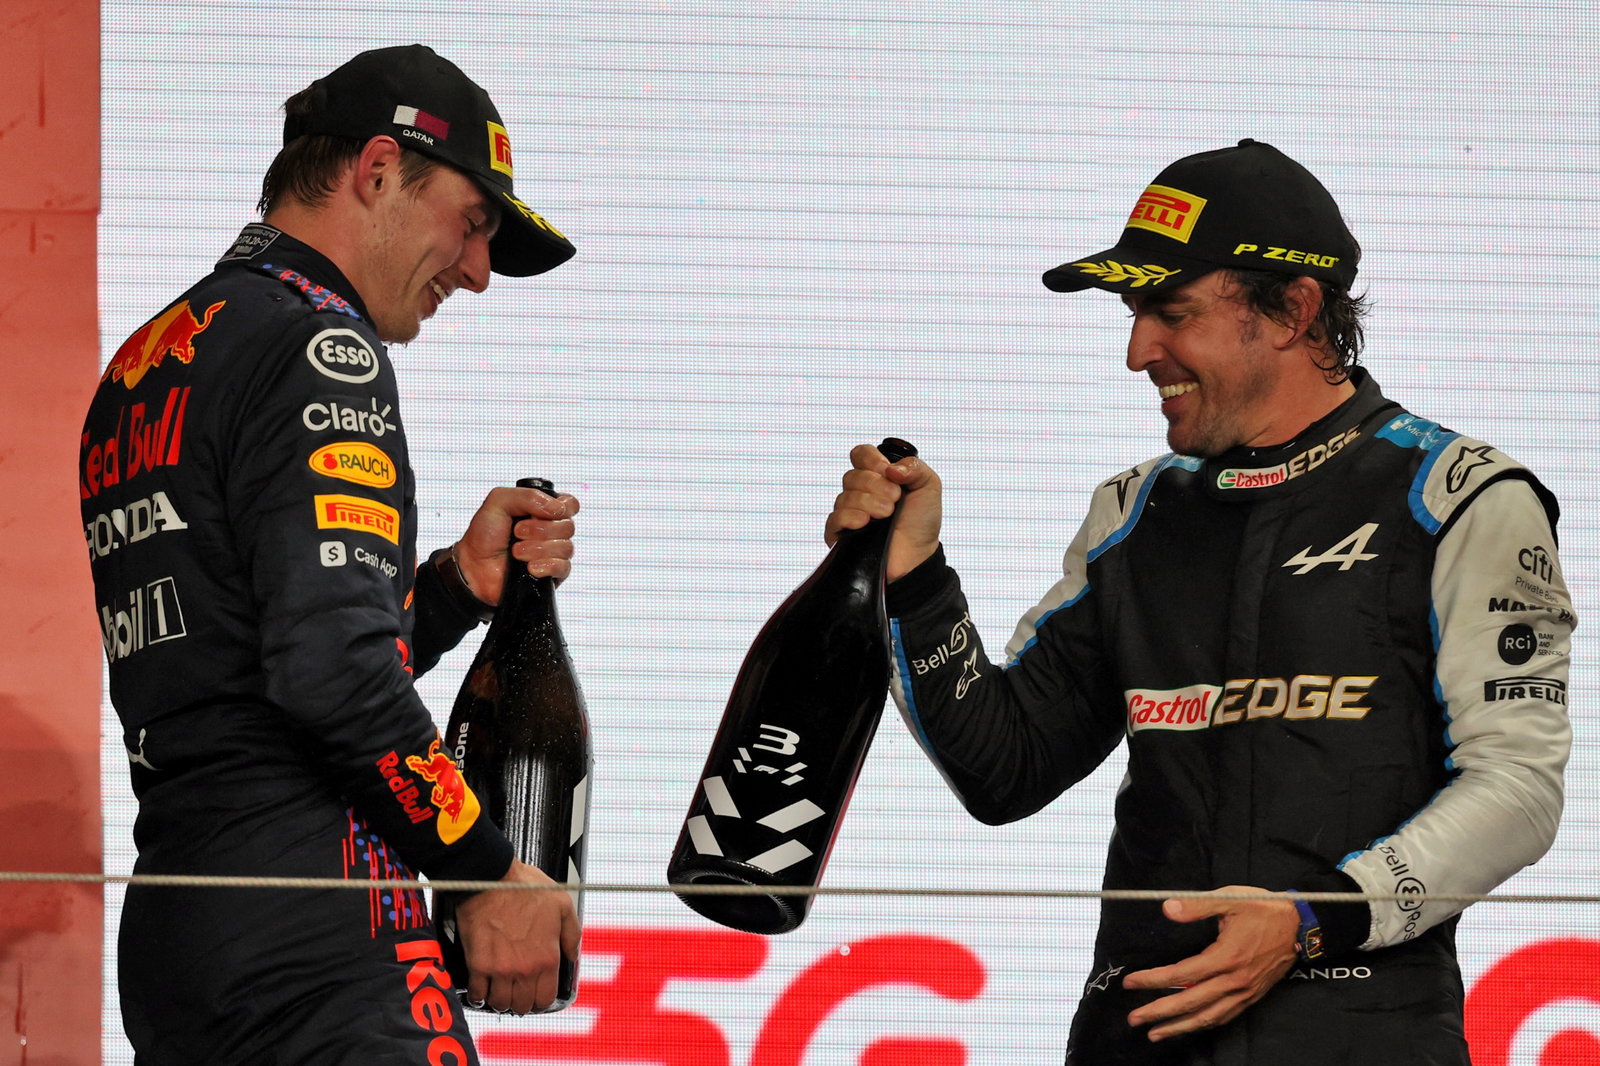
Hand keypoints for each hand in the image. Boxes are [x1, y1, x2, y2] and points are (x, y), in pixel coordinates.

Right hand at [454, 859, 580, 1013]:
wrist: (490, 878)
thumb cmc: (524, 886)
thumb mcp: (562, 904)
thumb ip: (573, 933)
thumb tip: (573, 955)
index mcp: (547, 956)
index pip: (545, 997)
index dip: (541, 999)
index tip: (536, 993)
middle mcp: (525, 968)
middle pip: (523, 1005)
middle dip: (522, 1001)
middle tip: (517, 992)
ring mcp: (500, 969)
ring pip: (500, 1003)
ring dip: (500, 1000)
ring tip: (500, 991)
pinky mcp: (478, 964)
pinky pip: (477, 993)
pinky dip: (478, 995)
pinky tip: (481, 989)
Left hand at [455, 485, 579, 601]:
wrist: (473, 566)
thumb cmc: (484, 535)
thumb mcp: (498, 501)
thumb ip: (528, 496)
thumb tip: (556, 509)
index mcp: (542, 511)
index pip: (570, 504)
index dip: (561, 508)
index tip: (540, 513)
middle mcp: (551, 531)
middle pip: (568, 526)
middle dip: (540, 530)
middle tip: (517, 533)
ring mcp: (552, 553)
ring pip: (566, 548)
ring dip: (537, 549)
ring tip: (517, 552)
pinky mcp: (552, 574)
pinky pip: (563, 568)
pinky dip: (545, 566)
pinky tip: (529, 568)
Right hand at [824, 443, 942, 580]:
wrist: (917, 556)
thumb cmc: (921, 523)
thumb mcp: (929, 487)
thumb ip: (915, 467)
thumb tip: (891, 468)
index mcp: (878, 476)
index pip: (860, 455)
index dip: (871, 459)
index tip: (888, 472)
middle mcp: (860, 491)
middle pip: (853, 475)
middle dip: (876, 486)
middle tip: (895, 500)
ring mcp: (849, 512)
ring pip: (845, 496)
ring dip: (869, 503)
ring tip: (887, 515)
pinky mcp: (841, 533)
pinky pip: (835, 518)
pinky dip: (851, 517)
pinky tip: (866, 523)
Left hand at [1121, 886, 1298, 1041]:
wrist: (1301, 925)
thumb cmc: (1264, 909)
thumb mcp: (1231, 898)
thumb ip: (1197, 905)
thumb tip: (1166, 908)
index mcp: (1226, 957)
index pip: (1181, 975)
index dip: (1153, 980)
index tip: (1130, 983)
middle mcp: (1234, 981)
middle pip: (1190, 1003)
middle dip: (1160, 1013)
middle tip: (1134, 1019)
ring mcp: (1244, 992)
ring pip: (1207, 1016)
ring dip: (1179, 1027)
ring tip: (1155, 1034)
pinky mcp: (1252, 996)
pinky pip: (1224, 1016)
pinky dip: (1204, 1024)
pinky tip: (1189, 1026)